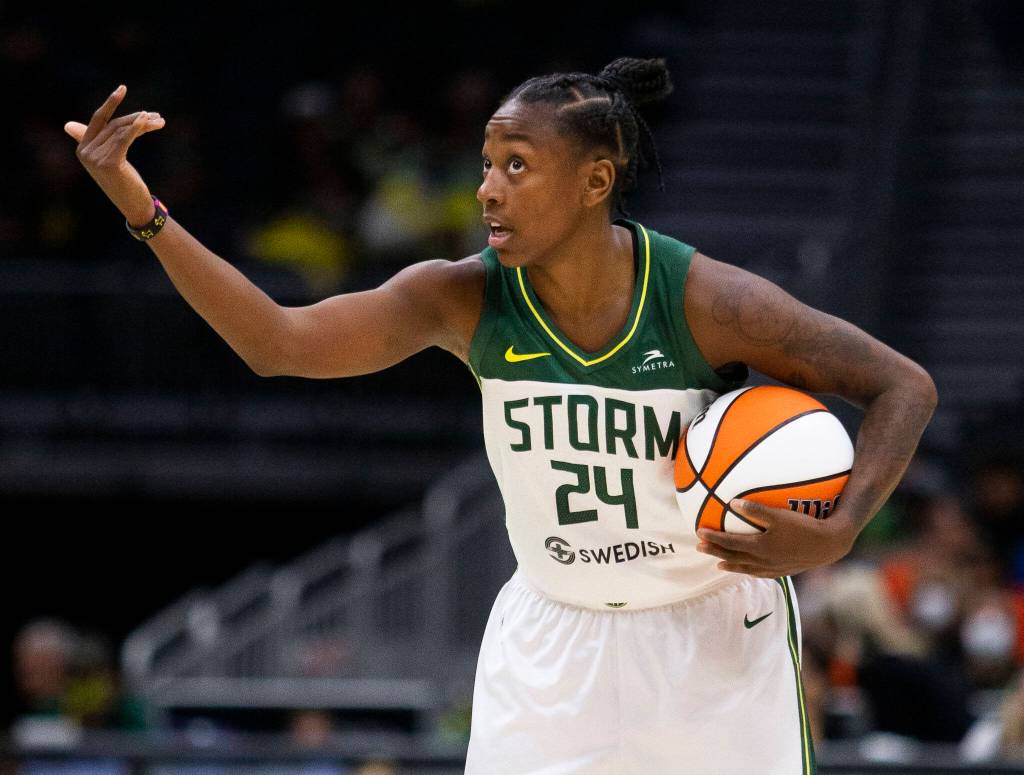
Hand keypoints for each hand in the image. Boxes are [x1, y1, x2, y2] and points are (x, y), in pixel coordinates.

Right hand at [64, 84, 165, 224]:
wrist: (134, 206)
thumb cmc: (124, 182)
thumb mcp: (109, 159)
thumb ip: (95, 141)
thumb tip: (67, 125)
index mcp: (82, 149)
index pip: (98, 120)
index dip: (110, 103)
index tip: (122, 88)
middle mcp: (85, 152)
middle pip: (114, 124)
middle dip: (136, 119)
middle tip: (157, 117)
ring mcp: (95, 158)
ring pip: (122, 131)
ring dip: (143, 124)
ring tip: (160, 121)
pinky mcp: (109, 162)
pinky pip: (125, 138)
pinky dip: (138, 128)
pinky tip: (149, 121)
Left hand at [695, 499, 856, 577]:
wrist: (829, 545)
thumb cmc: (805, 526)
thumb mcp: (780, 515)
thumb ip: (755, 510)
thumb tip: (733, 503)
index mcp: (760, 547)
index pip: (730, 544)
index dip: (713, 539)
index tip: (699, 533)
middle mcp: (763, 560)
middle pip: (733, 557)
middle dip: (715, 552)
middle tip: (699, 548)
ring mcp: (773, 568)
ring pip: (745, 568)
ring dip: (730, 564)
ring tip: (718, 565)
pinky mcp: (783, 571)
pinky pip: (760, 573)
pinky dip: (748, 570)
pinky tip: (748, 568)